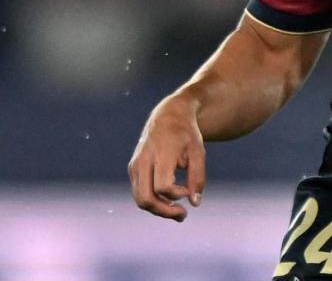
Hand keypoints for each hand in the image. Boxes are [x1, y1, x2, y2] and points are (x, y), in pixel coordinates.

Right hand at [128, 93, 207, 219]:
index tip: (188, 190)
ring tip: (178, 212)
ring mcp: (135, 166)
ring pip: (140, 199)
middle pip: (145, 199)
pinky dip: (153, 201)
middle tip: (183, 215)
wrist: (168, 116)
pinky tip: (169, 201)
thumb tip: (195, 204)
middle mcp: (143, 161)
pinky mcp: (133, 170)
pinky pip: (139, 193)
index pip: (162, 186)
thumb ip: (197, 177)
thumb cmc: (186, 135)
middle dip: (164, 212)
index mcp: (161, 155)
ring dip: (158, 210)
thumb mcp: (198, 152)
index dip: (177, 194)